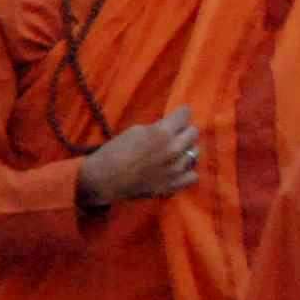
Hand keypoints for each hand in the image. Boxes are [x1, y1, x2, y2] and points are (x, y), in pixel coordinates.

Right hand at [77, 109, 199, 209]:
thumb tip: (170, 128)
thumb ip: (157, 128)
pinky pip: (193, 175)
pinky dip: (186, 171)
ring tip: (174, 152)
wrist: (104, 180)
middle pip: (194, 132)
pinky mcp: (173, 185)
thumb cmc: (114, 152)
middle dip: (184, 130)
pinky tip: (177, 169)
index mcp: (162, 132)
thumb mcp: (135, 131)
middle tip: (173, 134)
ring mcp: (175, 169)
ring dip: (186, 150)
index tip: (177, 116)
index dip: (180, 114)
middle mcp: (173, 149)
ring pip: (195, 152)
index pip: (185, 114)